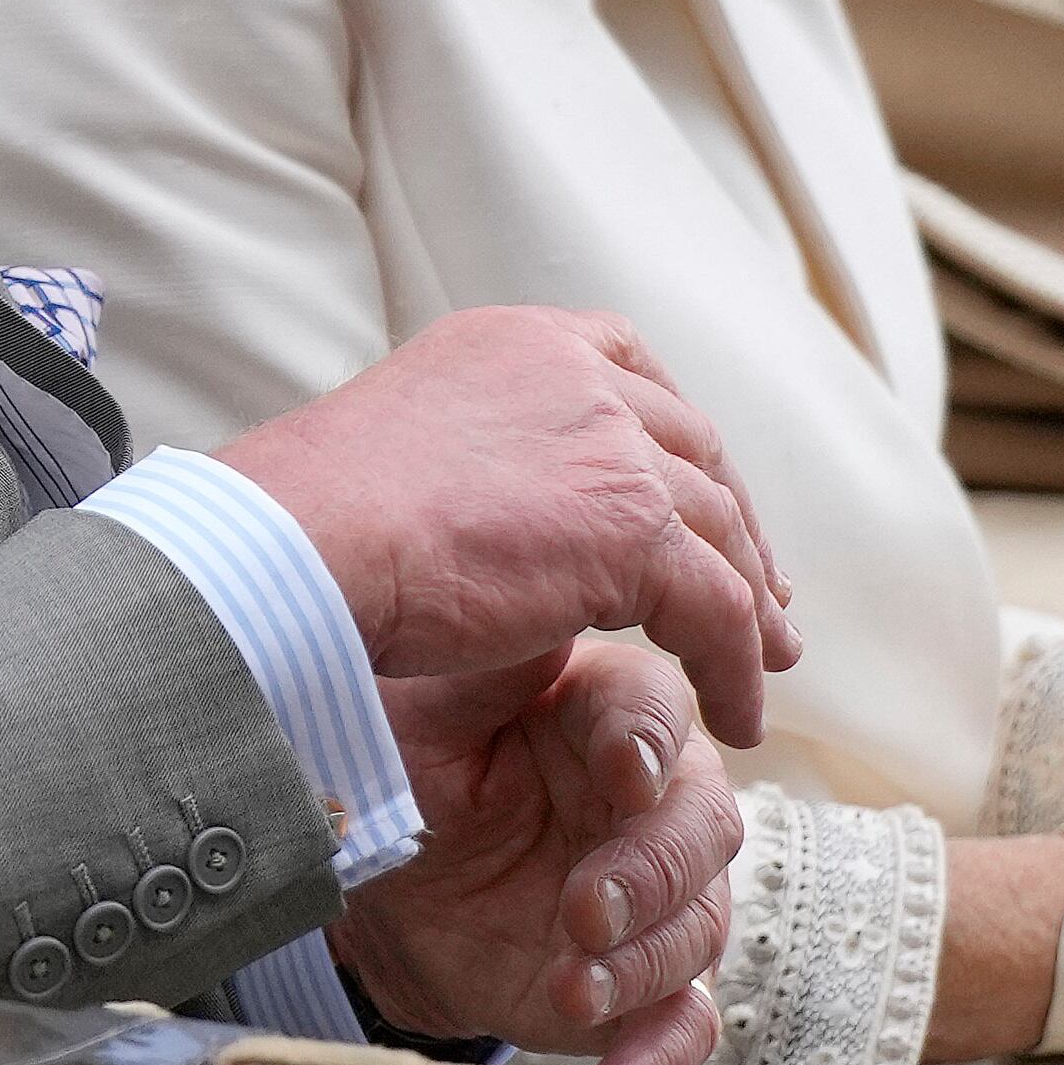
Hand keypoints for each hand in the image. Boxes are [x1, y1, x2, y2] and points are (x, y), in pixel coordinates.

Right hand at [219, 307, 799, 747]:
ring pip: (718, 529)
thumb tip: (474, 514)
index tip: (700, 501)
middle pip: (693, 447)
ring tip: (763, 667)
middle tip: (759, 595)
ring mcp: (612, 446)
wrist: (300, 541)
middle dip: (733, 523)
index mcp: (523, 345)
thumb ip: (469, 459)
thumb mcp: (404, 448)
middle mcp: (580, 377)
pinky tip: (736, 718)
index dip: (679, 443)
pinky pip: (717, 607)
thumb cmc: (311, 521)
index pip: (633, 371)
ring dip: (748, 605)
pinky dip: (735, 667)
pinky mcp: (632, 528)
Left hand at [331, 637, 740, 1064]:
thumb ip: (498, 666)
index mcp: (604, 714)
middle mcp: (647, 801)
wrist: (374, 868)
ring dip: (643, 962)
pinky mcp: (632, 977)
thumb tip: (542, 618)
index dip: (651, 742)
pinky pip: (680, 1021)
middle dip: (651, 871)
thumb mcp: (431, 703)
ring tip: (574, 984)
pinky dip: (663, 1057)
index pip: (659, 713)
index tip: (624, 774)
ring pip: (699, 923)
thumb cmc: (405, 758)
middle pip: (705, 825)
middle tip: (583, 906)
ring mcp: (649, 894)